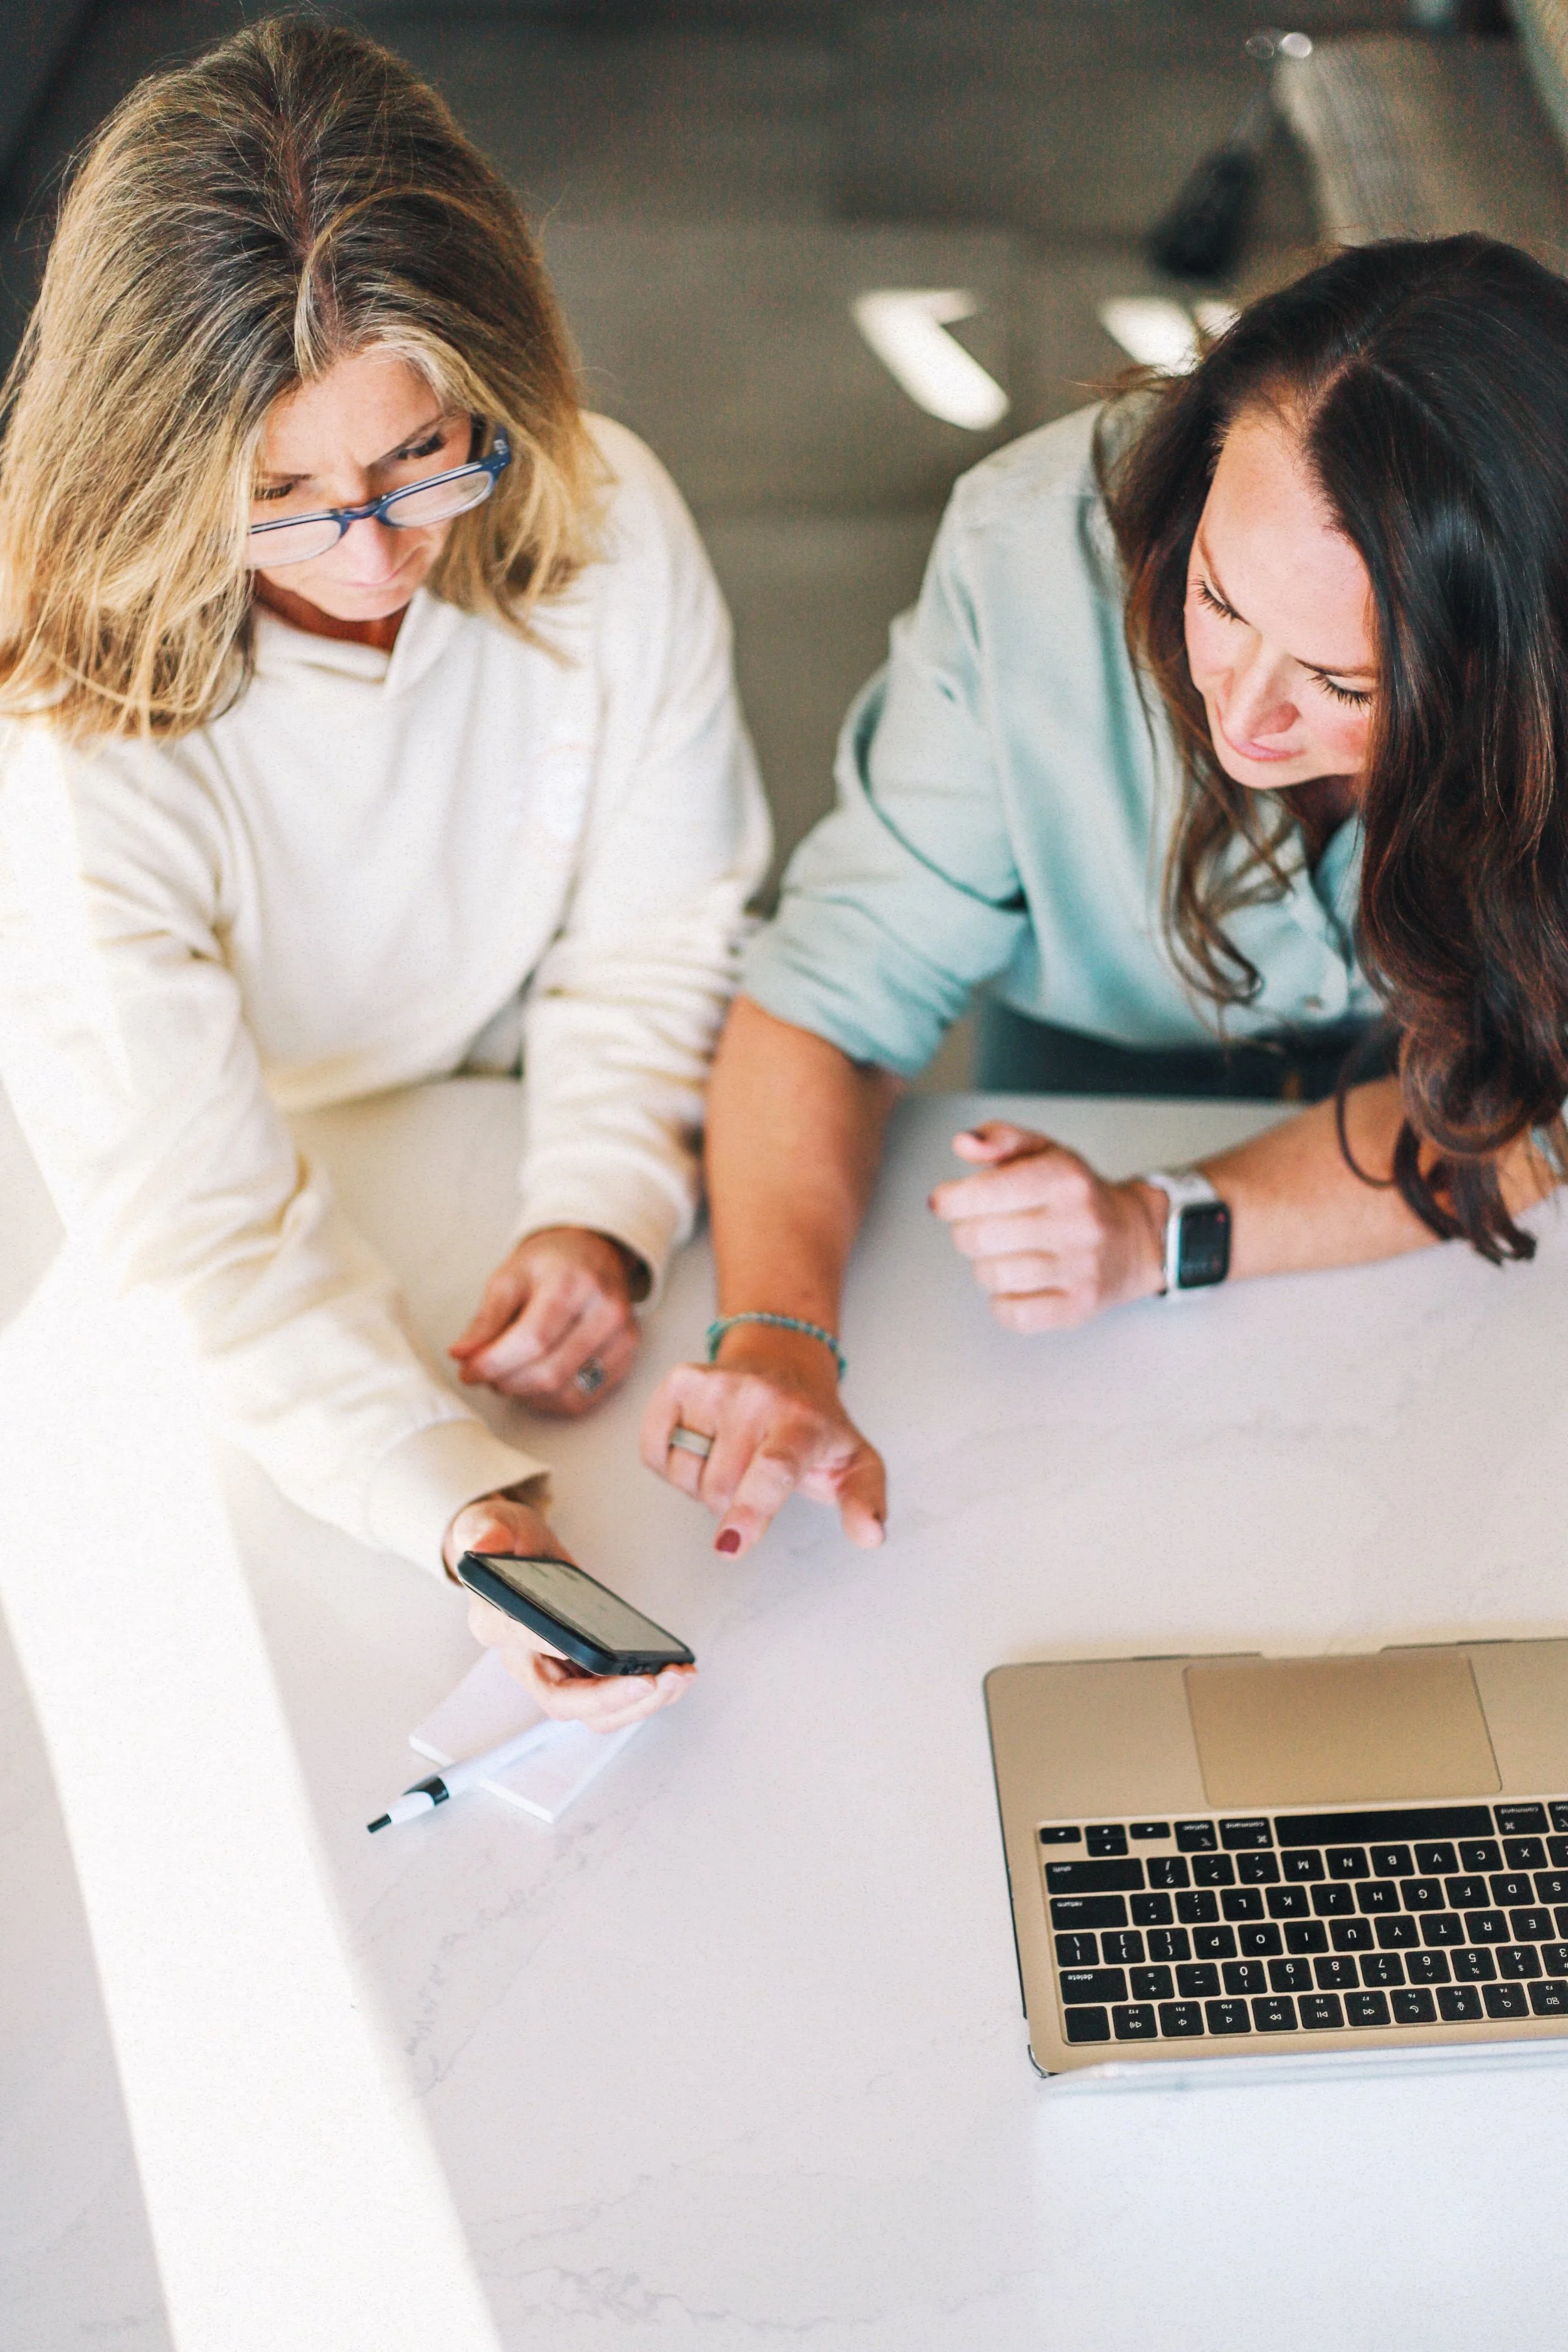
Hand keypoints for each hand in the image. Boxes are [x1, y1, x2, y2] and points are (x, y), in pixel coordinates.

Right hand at [442, 1488, 692, 1731]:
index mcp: (497, 1625)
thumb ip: (487, 1533)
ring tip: (677, 1676)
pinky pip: (614, 1695)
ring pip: (595, 1711)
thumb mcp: (492, 1525)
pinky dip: (648, 1693)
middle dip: (613, 1699)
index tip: (587, 1650)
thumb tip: (483, 1545)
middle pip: (565, 1702)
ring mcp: (556, 1668)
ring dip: (640, 1703)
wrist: (517, 1551)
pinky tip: (676, 1672)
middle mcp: (525, 1659)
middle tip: (655, 1680)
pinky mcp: (584, 1667)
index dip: (552, 1649)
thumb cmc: (504, 1544)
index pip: (521, 1644)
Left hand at [449, 1227, 641, 1414]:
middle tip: (484, 1374)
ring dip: (526, 1394)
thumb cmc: (549, 1263)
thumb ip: (486, 1318)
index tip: (467, 1370)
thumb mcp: (509, 1276)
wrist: (593, 1253)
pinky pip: (582, 1400)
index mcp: (574, 1283)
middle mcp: (606, 1312)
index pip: (533, 1339)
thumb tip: (462, 1355)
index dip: (494, 1363)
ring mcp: (623, 1339)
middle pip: (549, 1372)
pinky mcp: (626, 1361)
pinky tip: (533, 1382)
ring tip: (507, 1374)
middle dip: (506, 1382)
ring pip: (565, 1393)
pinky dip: (548, 1400)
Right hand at [641, 1325, 885, 1558]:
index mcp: (803, 1419)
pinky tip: (700, 1444)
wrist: (784, 1360)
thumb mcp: (854, 1461)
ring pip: (683, 1473)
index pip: (774, 1468)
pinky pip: (655, 1451)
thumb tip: (870, 1535)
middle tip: (752, 1480)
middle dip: (730, 1505)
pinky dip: (670, 1463)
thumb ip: (864, 1500)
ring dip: (700, 1485)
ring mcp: (715, 1384)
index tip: (730, 1544)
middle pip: (720, 1486)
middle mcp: (757, 1395)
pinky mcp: (681, 1380)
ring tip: (729, 1458)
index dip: (750, 1509)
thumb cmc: (813, 1422)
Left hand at [928, 1121, 1165, 1329]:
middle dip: (964, 1232)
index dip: (949, 1200)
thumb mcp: (1044, 1151)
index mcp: (1063, 1179)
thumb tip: (963, 1143)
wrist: (1134, 1238)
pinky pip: (1012, 1314)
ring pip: (991, 1276)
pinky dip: (1002, 1301)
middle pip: (978, 1238)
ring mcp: (1079, 1268)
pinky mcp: (1077, 1306)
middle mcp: (1075, 1223)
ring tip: (1004, 1252)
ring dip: (984, 1265)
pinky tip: (1016, 1283)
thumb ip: (1000, 1139)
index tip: (945, 1202)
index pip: (983, 1193)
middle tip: (978, 1227)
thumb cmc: (1077, 1195)